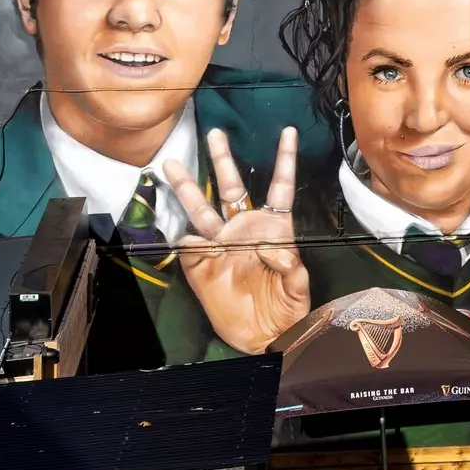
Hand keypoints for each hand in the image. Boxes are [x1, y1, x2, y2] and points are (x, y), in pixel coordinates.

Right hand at [162, 126, 309, 354]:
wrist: (266, 337)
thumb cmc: (288, 309)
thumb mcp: (300, 288)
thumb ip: (291, 266)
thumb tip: (269, 247)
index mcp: (275, 229)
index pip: (280, 188)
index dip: (284, 160)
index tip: (288, 131)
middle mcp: (245, 230)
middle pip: (232, 188)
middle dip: (222, 160)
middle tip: (214, 133)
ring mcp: (222, 246)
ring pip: (201, 211)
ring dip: (187, 189)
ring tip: (170, 165)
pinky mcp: (202, 268)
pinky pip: (191, 250)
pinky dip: (187, 243)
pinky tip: (188, 240)